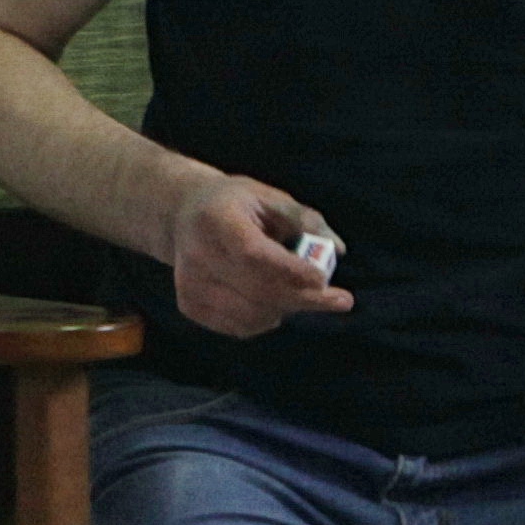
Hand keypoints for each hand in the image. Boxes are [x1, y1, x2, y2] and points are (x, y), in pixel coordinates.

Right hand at [166, 171, 353, 339]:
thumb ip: (304, 219)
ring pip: (250, 314)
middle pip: (256, 289)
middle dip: (303, 298)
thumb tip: (336, 249)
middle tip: (341, 300)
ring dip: (287, 308)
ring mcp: (190, 284)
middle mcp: (197, 255)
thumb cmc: (237, 203)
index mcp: (217, 219)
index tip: (323, 279)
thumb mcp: (270, 197)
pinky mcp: (189, 305)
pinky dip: (266, 319)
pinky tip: (274, 300)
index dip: (290, 270)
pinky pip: (239, 326)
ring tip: (303, 292)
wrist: (182, 214)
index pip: (253, 254)